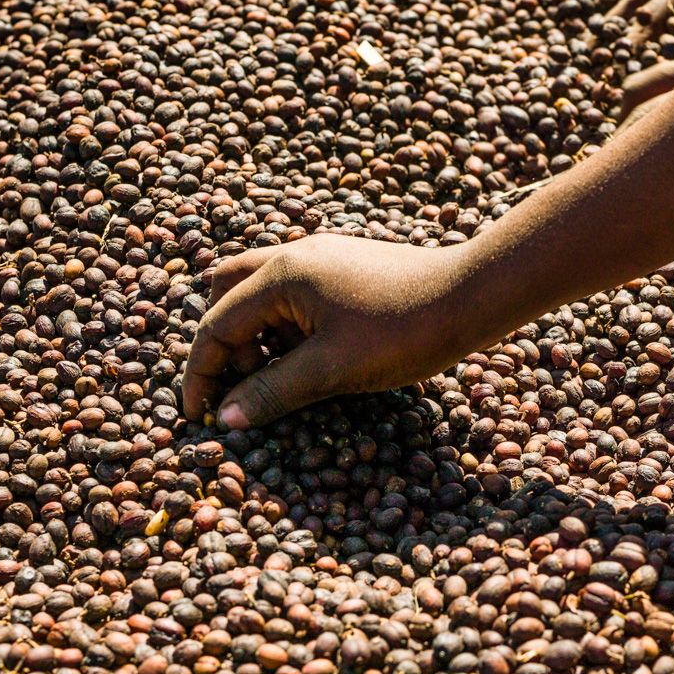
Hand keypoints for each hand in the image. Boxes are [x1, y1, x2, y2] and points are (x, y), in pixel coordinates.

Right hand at [182, 234, 478, 427]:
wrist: (474, 296)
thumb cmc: (405, 332)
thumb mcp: (334, 370)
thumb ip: (275, 391)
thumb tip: (227, 417)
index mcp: (282, 275)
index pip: (217, 324)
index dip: (202, 373)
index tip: (200, 415)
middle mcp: (295, 256)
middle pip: (228, 293)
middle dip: (225, 343)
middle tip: (247, 384)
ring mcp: (322, 258)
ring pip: (263, 293)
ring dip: (258, 335)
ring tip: (284, 377)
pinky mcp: (346, 268)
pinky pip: (297, 295)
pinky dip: (288, 326)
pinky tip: (314, 358)